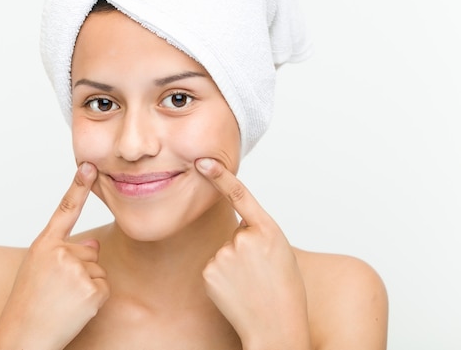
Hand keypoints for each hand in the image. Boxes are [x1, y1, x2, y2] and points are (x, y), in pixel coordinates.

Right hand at [0, 162, 109, 349]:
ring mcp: (76, 271)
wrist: (22, 338)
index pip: (65, 210)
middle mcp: (60, 253)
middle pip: (90, 251)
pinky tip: (74, 309)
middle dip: (79, 270)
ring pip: (97, 269)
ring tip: (62, 301)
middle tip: (56, 291)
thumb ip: (63, 251)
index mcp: (44, 245)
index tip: (89, 166)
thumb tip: (94, 243)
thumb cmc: (28, 304)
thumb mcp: (38, 270)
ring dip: (86, 285)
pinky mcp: (91, 289)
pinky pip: (104, 286)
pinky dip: (94, 300)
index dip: (78, 186)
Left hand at [196, 158, 310, 349]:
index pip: (239, 194)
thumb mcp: (280, 252)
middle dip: (245, 247)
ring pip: (225, 250)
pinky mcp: (209, 272)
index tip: (203, 161)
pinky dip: (222, 276)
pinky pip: (214, 266)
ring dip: (234, 264)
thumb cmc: (285, 291)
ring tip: (252, 284)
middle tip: (262, 272)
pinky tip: (237, 290)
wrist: (277, 327)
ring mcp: (224, 256)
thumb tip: (237, 230)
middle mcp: (244, 239)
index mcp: (268, 231)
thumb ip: (258, 234)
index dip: (220, 175)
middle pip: (237, 233)